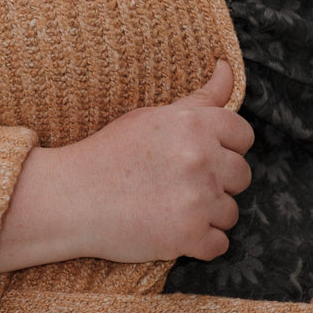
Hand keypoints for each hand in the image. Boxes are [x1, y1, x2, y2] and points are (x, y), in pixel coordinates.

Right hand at [64, 59, 253, 262]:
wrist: (68, 199)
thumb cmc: (107, 155)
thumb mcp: (150, 117)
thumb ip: (198, 99)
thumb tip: (227, 67)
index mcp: (193, 125)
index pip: (244, 136)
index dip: (224, 149)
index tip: (196, 159)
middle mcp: (200, 159)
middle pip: (242, 176)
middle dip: (216, 183)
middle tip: (175, 186)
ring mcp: (197, 199)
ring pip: (230, 212)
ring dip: (205, 215)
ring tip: (168, 210)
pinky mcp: (188, 235)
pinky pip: (218, 245)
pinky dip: (197, 244)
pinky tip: (169, 232)